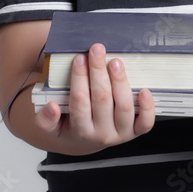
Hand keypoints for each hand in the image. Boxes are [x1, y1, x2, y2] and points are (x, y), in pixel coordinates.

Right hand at [34, 43, 155, 155]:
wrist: (85, 142)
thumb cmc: (69, 126)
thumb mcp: (51, 126)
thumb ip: (45, 119)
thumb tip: (51, 106)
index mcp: (80, 131)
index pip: (80, 102)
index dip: (79, 78)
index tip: (79, 58)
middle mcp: (102, 134)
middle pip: (102, 99)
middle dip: (98, 71)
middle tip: (96, 49)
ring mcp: (121, 134)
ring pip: (124, 107)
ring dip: (120, 81)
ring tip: (115, 61)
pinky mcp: (136, 131)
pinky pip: (146, 122)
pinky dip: (147, 107)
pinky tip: (144, 89)